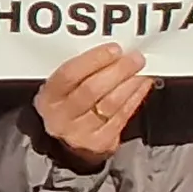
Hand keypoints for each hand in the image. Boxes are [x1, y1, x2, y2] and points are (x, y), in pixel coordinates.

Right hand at [34, 44, 152, 169]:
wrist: (70, 141)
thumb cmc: (69, 104)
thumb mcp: (64, 89)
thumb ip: (82, 71)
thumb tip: (113, 52)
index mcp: (49, 97)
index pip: (69, 75)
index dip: (93, 60)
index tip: (114, 49)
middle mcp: (61, 116)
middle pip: (92, 90)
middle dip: (118, 71)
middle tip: (135, 58)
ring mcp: (81, 132)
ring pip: (110, 104)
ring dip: (130, 84)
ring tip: (142, 69)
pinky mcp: (101, 142)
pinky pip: (122, 117)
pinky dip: (136, 97)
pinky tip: (142, 85)